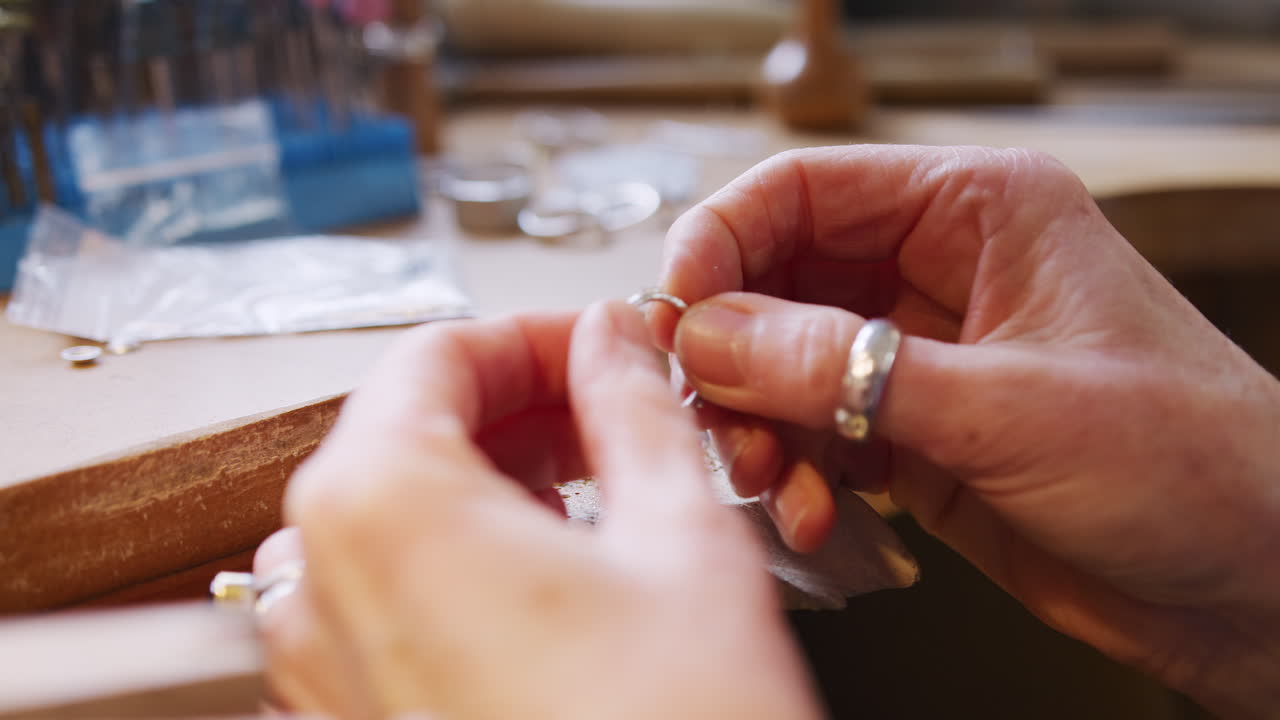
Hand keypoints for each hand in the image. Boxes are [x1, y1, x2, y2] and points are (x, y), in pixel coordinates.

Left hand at [254, 303, 821, 718]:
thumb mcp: (681, 538)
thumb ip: (633, 406)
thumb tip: (614, 344)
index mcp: (381, 508)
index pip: (436, 356)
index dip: (533, 336)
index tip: (598, 348)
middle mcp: (320, 589)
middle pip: (404, 433)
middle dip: (515, 411)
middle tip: (608, 416)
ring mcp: (324, 671)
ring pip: (391, 518)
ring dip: (487, 488)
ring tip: (587, 503)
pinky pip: (384, 605)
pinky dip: (458, 567)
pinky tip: (546, 590)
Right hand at [651, 145, 1279, 715]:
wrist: (1257, 584)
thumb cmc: (1195, 464)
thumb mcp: (1008, 408)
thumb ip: (846, 370)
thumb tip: (712, 335)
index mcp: (979, 213)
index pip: (807, 193)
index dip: (723, 243)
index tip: (678, 313)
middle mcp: (940, 274)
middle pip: (778, 281)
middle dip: (731, 353)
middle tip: (710, 413)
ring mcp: (922, 357)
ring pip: (782, 363)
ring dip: (757, 423)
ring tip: (771, 477)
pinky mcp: (915, 433)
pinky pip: (814, 431)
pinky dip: (795, 471)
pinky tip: (813, 510)